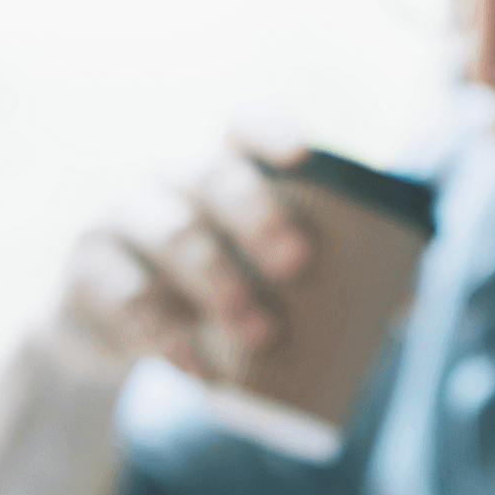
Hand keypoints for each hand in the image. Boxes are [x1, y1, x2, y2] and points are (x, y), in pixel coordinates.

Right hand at [55, 114, 314, 378]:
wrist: (114, 343)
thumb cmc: (210, 302)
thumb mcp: (254, 286)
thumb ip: (323, 285)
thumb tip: (407, 305)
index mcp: (222, 174)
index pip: (243, 127)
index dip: (271, 131)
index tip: (303, 157)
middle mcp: (169, 182)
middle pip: (212, 176)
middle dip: (258, 215)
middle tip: (298, 265)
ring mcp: (120, 220)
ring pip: (171, 234)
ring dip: (220, 284)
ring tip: (261, 336)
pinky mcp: (87, 271)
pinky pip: (127, 295)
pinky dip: (165, 334)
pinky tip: (197, 367)